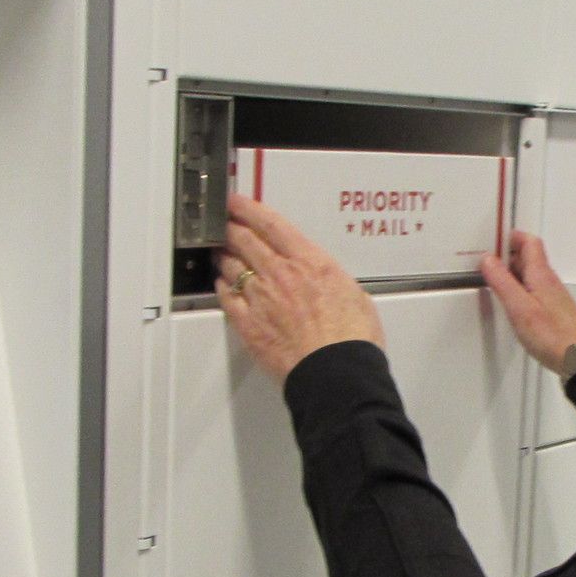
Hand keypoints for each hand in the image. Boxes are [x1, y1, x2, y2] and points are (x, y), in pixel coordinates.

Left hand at [217, 192, 385, 382]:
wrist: (337, 373)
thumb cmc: (352, 340)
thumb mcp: (355, 295)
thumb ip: (333, 281)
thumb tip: (329, 283)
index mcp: (310, 262)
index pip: (272, 224)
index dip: (249, 208)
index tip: (237, 202)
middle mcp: (281, 275)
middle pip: (245, 240)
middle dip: (230, 226)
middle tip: (223, 221)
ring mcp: (261, 299)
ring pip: (231, 265)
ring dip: (223, 254)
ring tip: (220, 249)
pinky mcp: (249, 325)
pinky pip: (227, 298)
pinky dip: (222, 286)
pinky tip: (222, 283)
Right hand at [481, 231, 575, 373]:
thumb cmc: (554, 335)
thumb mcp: (520, 307)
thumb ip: (502, 282)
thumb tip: (488, 260)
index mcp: (540, 274)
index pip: (529, 242)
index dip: (511, 237)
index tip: (493, 241)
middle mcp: (548, 281)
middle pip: (528, 257)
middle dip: (507, 255)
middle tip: (488, 261)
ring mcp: (551, 296)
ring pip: (529, 274)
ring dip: (511, 273)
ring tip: (494, 281)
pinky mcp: (552, 310)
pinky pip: (533, 291)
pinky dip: (518, 290)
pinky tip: (511, 303)